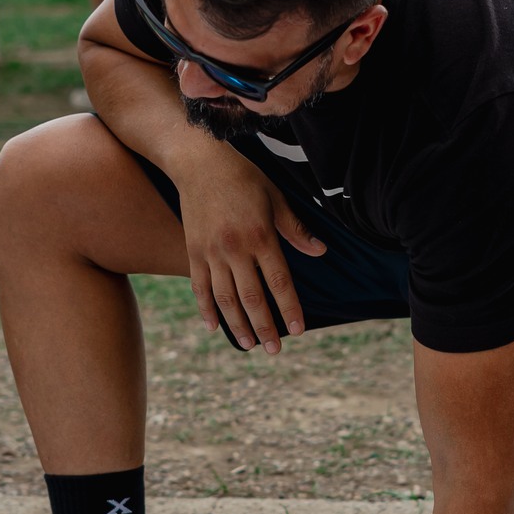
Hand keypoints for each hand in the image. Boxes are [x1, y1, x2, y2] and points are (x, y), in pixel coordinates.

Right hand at [175, 143, 324, 353]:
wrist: (199, 162)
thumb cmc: (244, 178)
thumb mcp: (276, 198)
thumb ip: (295, 229)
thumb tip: (320, 251)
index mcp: (261, 236)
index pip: (280, 282)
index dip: (290, 309)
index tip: (298, 330)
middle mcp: (235, 249)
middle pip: (252, 298)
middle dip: (265, 327)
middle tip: (275, 350)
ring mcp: (211, 252)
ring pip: (225, 298)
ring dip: (238, 325)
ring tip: (250, 345)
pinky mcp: (193, 251)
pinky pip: (200, 287)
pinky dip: (207, 308)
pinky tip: (214, 326)